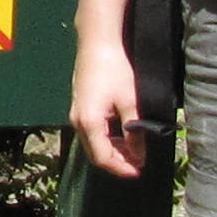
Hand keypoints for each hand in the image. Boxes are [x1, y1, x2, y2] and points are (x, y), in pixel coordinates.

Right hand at [71, 36, 146, 179]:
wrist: (97, 45)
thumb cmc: (115, 70)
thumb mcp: (130, 102)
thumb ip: (134, 131)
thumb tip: (140, 153)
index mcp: (90, 123)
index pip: (103, 158)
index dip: (121, 168)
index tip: (139, 171)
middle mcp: (78, 122)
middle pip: (96, 154)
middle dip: (117, 162)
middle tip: (138, 164)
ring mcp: (76, 115)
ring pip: (93, 144)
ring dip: (113, 151)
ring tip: (134, 151)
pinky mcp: (79, 108)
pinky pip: (91, 133)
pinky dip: (107, 139)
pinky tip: (122, 135)